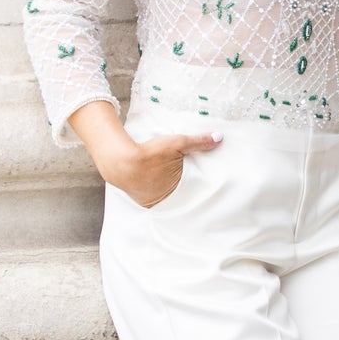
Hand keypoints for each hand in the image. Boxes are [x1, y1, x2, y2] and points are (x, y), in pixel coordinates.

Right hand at [67, 100, 220, 208]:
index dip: (197, 185)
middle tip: (189, 181)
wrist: (119, 160)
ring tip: (171, 182)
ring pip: (165, 197)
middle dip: (184, 188)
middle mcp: (164, 200)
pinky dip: (155, 191)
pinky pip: (152, 197)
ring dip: (168, 191)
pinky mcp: (140, 199)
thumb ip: (199, 142)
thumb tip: (219, 138)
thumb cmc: (149, 153)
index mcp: (177, 191)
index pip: (193, 190)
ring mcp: (150, 201)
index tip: (202, 182)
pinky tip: (155, 184)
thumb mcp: (177, 143)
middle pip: (179, 195)